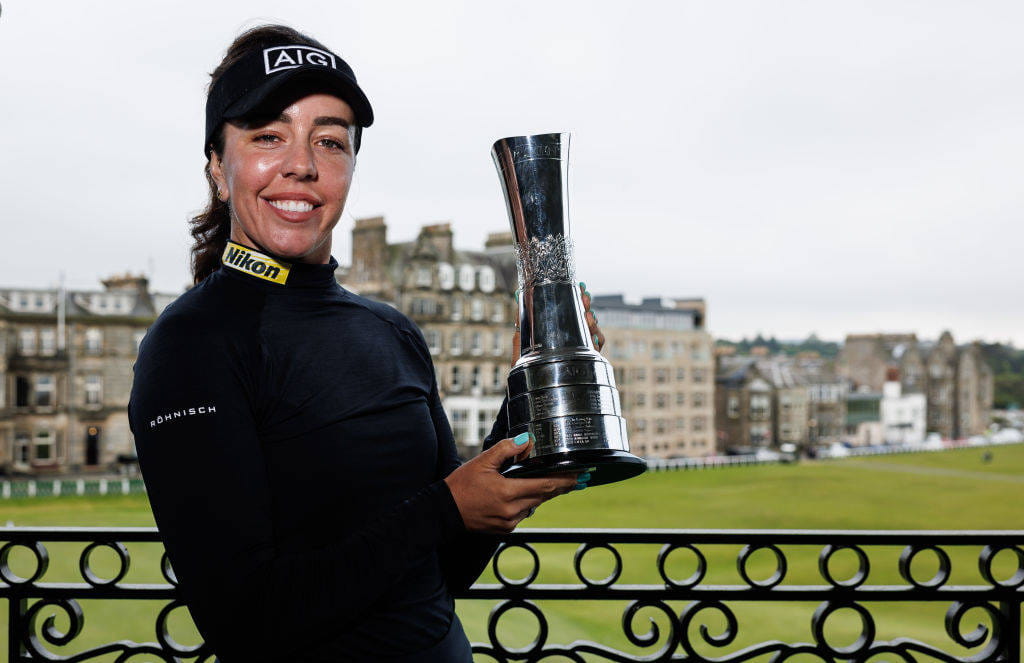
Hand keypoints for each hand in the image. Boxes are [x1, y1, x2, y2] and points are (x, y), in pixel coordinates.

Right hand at [444, 435, 579, 532]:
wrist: (444, 511)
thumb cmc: (460, 486)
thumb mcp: (482, 462)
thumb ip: (506, 450)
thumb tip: (526, 441)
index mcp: (507, 492)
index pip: (544, 486)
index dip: (564, 481)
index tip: (579, 475)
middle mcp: (511, 511)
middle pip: (543, 496)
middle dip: (559, 486)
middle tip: (576, 478)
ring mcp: (509, 522)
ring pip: (534, 505)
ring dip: (542, 494)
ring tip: (552, 482)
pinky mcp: (505, 528)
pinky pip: (523, 513)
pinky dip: (527, 502)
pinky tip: (523, 493)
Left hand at [510, 282, 604, 366]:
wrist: (527, 388)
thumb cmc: (524, 365)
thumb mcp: (521, 339)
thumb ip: (521, 321)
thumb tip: (518, 295)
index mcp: (557, 331)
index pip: (571, 311)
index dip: (577, 298)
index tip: (579, 287)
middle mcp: (570, 339)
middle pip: (584, 317)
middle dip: (586, 306)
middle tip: (585, 298)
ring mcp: (579, 350)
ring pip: (593, 331)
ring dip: (592, 322)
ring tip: (587, 316)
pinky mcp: (585, 362)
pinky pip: (596, 348)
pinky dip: (597, 341)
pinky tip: (592, 336)